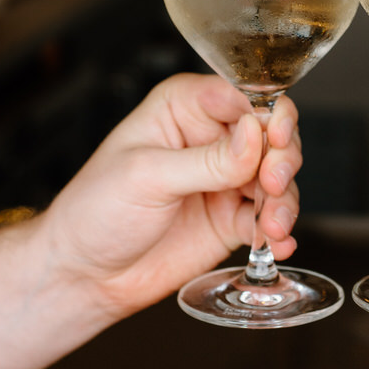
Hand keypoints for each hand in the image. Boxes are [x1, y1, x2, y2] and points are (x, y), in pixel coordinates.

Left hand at [42, 73, 301, 318]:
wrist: (84, 274)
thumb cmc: (96, 210)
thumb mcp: (147, 176)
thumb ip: (206, 159)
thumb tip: (255, 134)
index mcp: (185, 107)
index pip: (242, 94)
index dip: (268, 112)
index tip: (276, 136)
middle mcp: (211, 138)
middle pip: (270, 133)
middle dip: (282, 157)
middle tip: (272, 183)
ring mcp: (225, 180)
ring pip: (277, 176)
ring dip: (283, 199)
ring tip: (272, 224)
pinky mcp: (232, 219)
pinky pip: (269, 218)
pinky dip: (280, 230)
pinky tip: (277, 243)